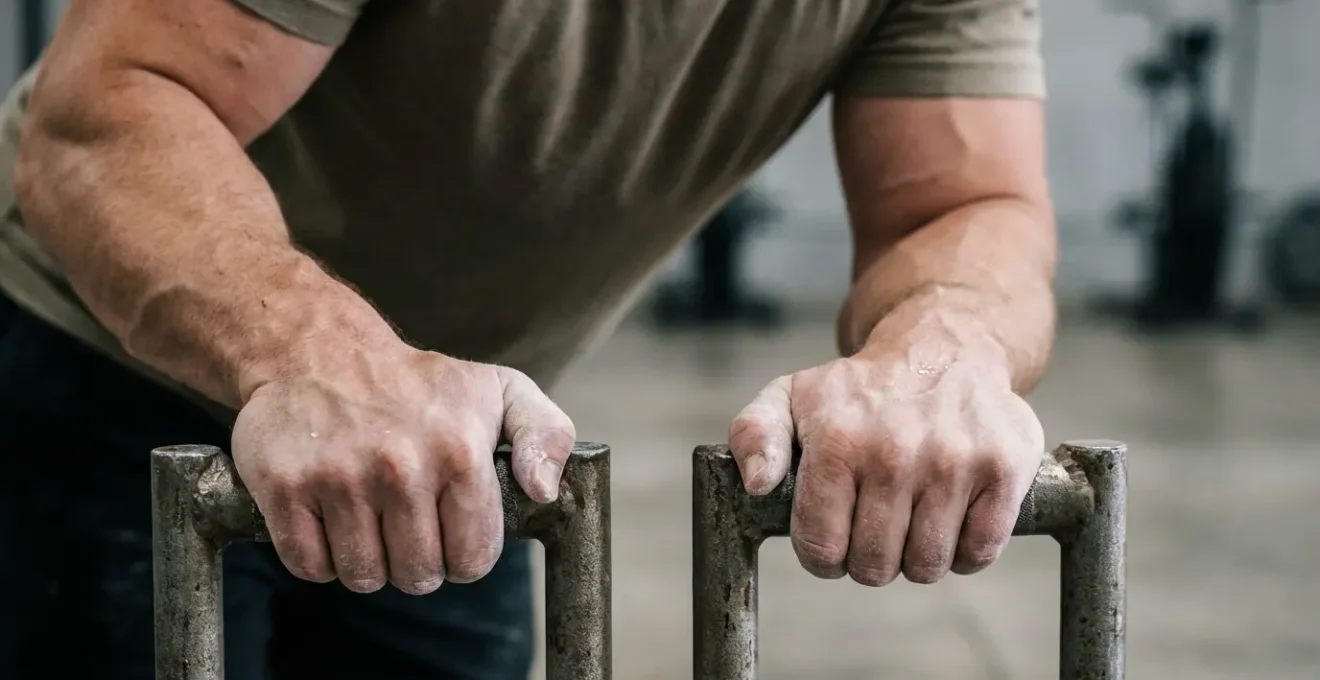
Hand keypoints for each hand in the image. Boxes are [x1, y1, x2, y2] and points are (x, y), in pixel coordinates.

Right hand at [231, 341, 574, 594]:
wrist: (319, 349)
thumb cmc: (419, 384)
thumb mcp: (500, 391)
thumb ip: (547, 436)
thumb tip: (544, 492)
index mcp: (460, 451)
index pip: (472, 558)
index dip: (462, 554)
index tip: (449, 528)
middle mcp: (401, 466)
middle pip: (418, 576)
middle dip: (415, 561)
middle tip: (404, 520)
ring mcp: (339, 477)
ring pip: (364, 577)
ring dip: (367, 560)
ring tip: (368, 515)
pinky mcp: (285, 486)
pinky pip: (310, 566)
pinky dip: (319, 556)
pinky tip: (329, 516)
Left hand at [728, 352, 1043, 585]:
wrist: (945, 347)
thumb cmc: (860, 390)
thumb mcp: (790, 397)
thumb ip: (756, 436)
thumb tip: (758, 485)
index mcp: (838, 440)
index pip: (822, 546)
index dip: (823, 556)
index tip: (832, 539)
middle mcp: (895, 451)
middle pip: (874, 565)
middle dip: (868, 560)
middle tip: (874, 529)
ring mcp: (954, 460)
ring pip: (927, 566)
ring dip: (916, 558)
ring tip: (911, 522)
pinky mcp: (1004, 468)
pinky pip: (979, 552)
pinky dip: (963, 552)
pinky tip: (950, 520)